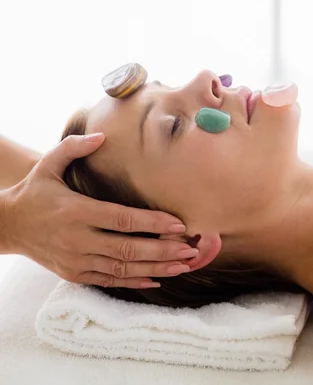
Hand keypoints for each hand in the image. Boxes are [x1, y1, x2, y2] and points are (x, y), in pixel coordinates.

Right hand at [1, 133, 197, 288]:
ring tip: (182, 266)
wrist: (7, 226)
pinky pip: (109, 280)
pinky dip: (134, 281)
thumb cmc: (34, 192)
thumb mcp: (47, 165)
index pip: (122, 219)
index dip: (153, 223)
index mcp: (76, 211)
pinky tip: (157, 279)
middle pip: (128, 248)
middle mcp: (77, 239)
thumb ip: (74, 148)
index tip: (179, 224)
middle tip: (190, 250)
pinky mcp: (74, 274)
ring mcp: (76, 260)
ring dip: (156, 269)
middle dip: (163, 251)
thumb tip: (102, 136)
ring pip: (122, 268)